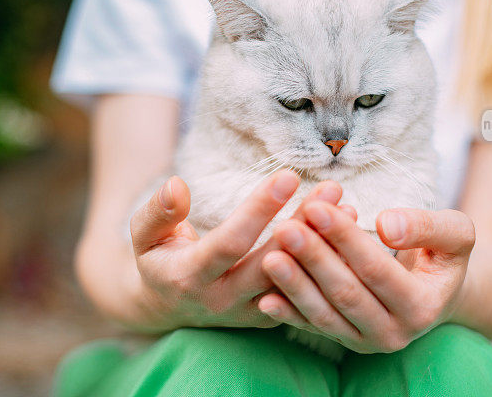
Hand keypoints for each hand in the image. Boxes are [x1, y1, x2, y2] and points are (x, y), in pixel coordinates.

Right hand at [129, 170, 342, 330]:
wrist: (170, 307)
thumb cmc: (160, 259)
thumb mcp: (145, 236)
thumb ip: (157, 212)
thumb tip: (177, 185)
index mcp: (190, 278)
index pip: (231, 243)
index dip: (259, 210)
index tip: (288, 175)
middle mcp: (223, 301)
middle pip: (271, 265)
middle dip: (303, 226)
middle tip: (331, 189)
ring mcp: (250, 313)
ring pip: (293, 281)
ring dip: (322, 246)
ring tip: (346, 207)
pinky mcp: (271, 317)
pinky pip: (303, 291)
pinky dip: (325, 262)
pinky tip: (346, 230)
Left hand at [257, 202, 474, 352]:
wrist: (436, 290)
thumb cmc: (442, 253)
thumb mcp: (455, 234)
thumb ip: (428, 227)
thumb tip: (386, 225)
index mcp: (423, 307)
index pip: (376, 269)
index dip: (345, 238)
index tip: (318, 208)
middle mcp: (394, 334)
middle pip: (346, 293)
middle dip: (314, 259)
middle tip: (285, 227)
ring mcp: (366, 343)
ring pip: (325, 314)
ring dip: (294, 285)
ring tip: (269, 255)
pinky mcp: (344, 342)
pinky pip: (312, 327)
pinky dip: (288, 314)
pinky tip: (264, 299)